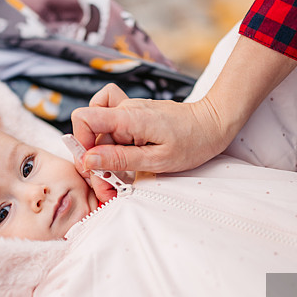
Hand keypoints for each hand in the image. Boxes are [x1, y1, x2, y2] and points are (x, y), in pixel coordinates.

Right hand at [71, 84, 228, 172]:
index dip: (81, 144)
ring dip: (104, 155)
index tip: (93, 167)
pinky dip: (110, 139)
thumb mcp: (158, 160)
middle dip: (95, 163)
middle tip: (111, 187)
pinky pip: (111, 123)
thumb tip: (89, 160)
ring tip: (119, 172)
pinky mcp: (135, 115)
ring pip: (100, 133)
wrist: (214, 123)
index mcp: (129, 117)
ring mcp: (129, 110)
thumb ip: (121, 159)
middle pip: (91, 133)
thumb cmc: (194, 141)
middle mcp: (125, 109)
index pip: (85, 118)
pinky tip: (120, 150)